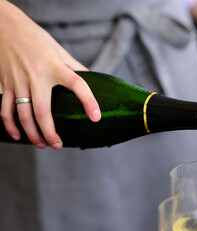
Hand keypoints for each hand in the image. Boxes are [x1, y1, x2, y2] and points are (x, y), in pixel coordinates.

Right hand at [0, 1, 100, 148]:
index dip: (88, 101)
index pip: (77, 84)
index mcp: (55, 67)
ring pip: (22, 114)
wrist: (6, 27)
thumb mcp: (60, 51)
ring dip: (32, 133)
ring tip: (42, 145)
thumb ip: (75, 67)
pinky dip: (9, 125)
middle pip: (42, 111)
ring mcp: (18, 81)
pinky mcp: (5, 84)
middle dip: (49, 132)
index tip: (96, 117)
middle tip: (58, 145)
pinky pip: (4, 109)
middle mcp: (37, 76)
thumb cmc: (37, 39)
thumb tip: (91, 78)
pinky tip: (17, 135)